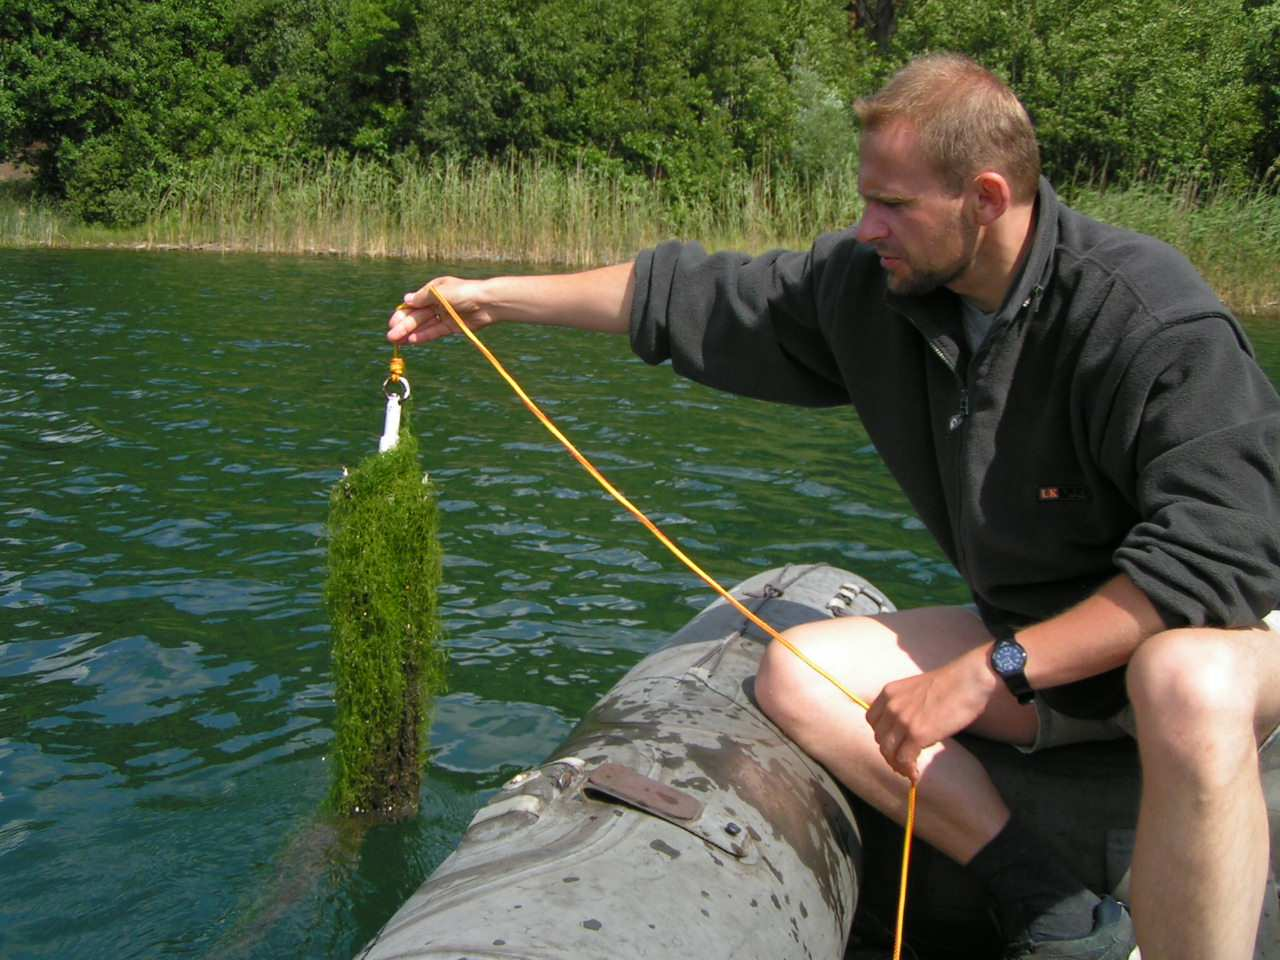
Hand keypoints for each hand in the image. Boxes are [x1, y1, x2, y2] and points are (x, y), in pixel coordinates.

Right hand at [387, 276, 496, 344]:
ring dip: (411, 333)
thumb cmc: (463, 292)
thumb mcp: (439, 292)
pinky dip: (424, 336)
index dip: (402, 314)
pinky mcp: (451, 327)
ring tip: (397, 341)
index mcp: (433, 290)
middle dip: (404, 326)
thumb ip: (422, 297)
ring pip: (424, 326)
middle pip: (417, 316)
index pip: (413, 304)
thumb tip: (406, 300)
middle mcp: (437, 303)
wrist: (487, 303)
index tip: (392, 323)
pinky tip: (412, 341)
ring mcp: (444, 315)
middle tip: (391, 336)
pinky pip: (435, 332)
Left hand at [864, 647, 997, 782]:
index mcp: (889, 693)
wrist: (969, 679)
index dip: (883, 735)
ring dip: (898, 764)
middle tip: (903, 762)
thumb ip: (904, 705)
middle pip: (879, 738)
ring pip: (888, 751)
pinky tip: (916, 773)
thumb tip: (905, 730)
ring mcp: (903, 720)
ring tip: (909, 770)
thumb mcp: (915, 689)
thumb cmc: (950, 684)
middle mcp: (891, 706)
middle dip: (890, 752)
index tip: (894, 744)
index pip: (872, 721)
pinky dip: (908, 770)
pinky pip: (904, 759)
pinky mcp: (917, 734)